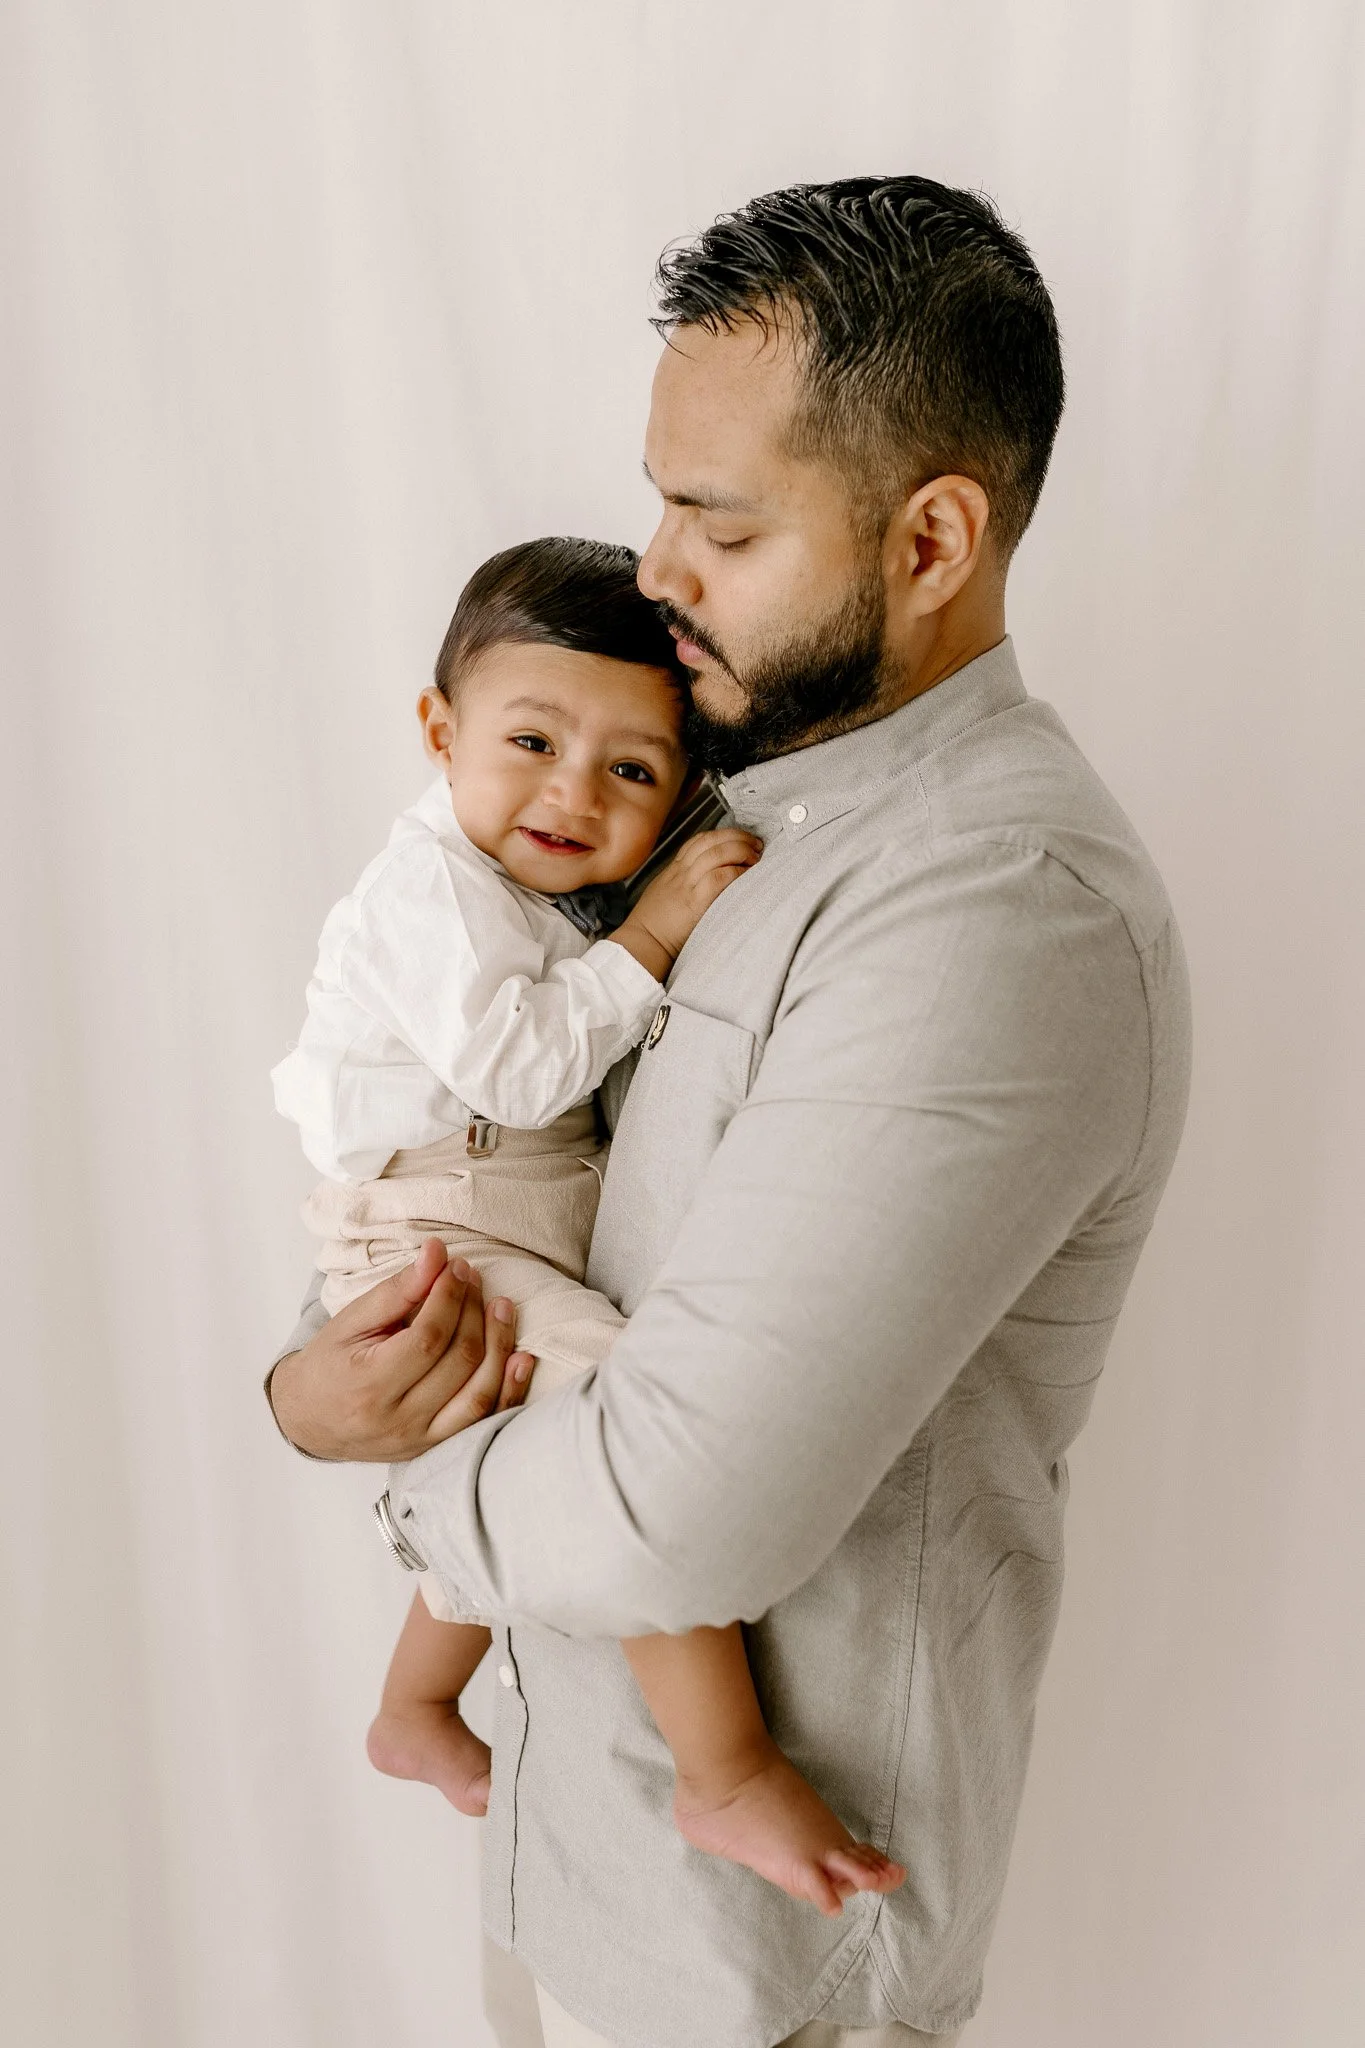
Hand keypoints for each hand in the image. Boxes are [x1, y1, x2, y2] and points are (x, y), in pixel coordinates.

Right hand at [269, 1241, 533, 1460]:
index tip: (457, 1267)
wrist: (310, 1420)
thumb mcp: (349, 1322)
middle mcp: (398, 1419)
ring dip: (499, 1345)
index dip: (450, 1298)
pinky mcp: (438, 1447)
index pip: (427, 1338)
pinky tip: (522, 1358)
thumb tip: (436, 1254)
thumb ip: (396, 1291)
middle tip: (474, 1278)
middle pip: (457, 1362)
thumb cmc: (328, 1366)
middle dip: (473, 1312)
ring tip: (502, 1307)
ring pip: (478, 1395)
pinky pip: (485, 1421)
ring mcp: (421, 1439)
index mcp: (369, 1386)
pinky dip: (510, 1390)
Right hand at [611, 828, 762, 979]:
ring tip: (756, 856)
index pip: (699, 840)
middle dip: (738, 837)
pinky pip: (719, 877)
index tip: (739, 838)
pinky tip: (747, 874)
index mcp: (674, 870)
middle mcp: (681, 872)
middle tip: (756, 843)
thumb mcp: (664, 893)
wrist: (643, 941)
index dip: (723, 834)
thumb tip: (707, 879)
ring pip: (717, 853)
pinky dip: (736, 871)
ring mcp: (687, 885)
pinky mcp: (695, 901)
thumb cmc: (654, 924)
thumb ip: (683, 883)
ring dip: (741, 850)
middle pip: (711, 840)